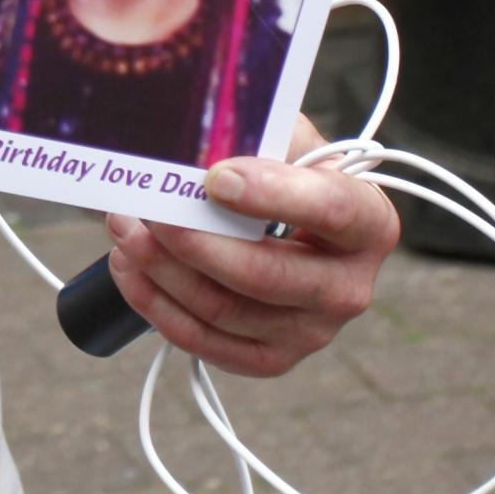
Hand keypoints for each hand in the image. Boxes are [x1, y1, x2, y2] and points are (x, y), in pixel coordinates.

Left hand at [101, 117, 398, 379]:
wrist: (290, 223)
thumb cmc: (286, 172)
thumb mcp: (286, 138)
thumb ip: (256, 134)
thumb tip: (197, 145)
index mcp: (369, 223)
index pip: (330, 209)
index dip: (270, 194)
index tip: (213, 177)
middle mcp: (350, 287)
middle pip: (266, 275)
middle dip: (194, 240)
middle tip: (148, 207)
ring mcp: (312, 332)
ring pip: (224, 310)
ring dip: (161, 268)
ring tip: (124, 226)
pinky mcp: (270, 358)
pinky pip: (203, 342)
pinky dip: (156, 304)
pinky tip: (130, 267)